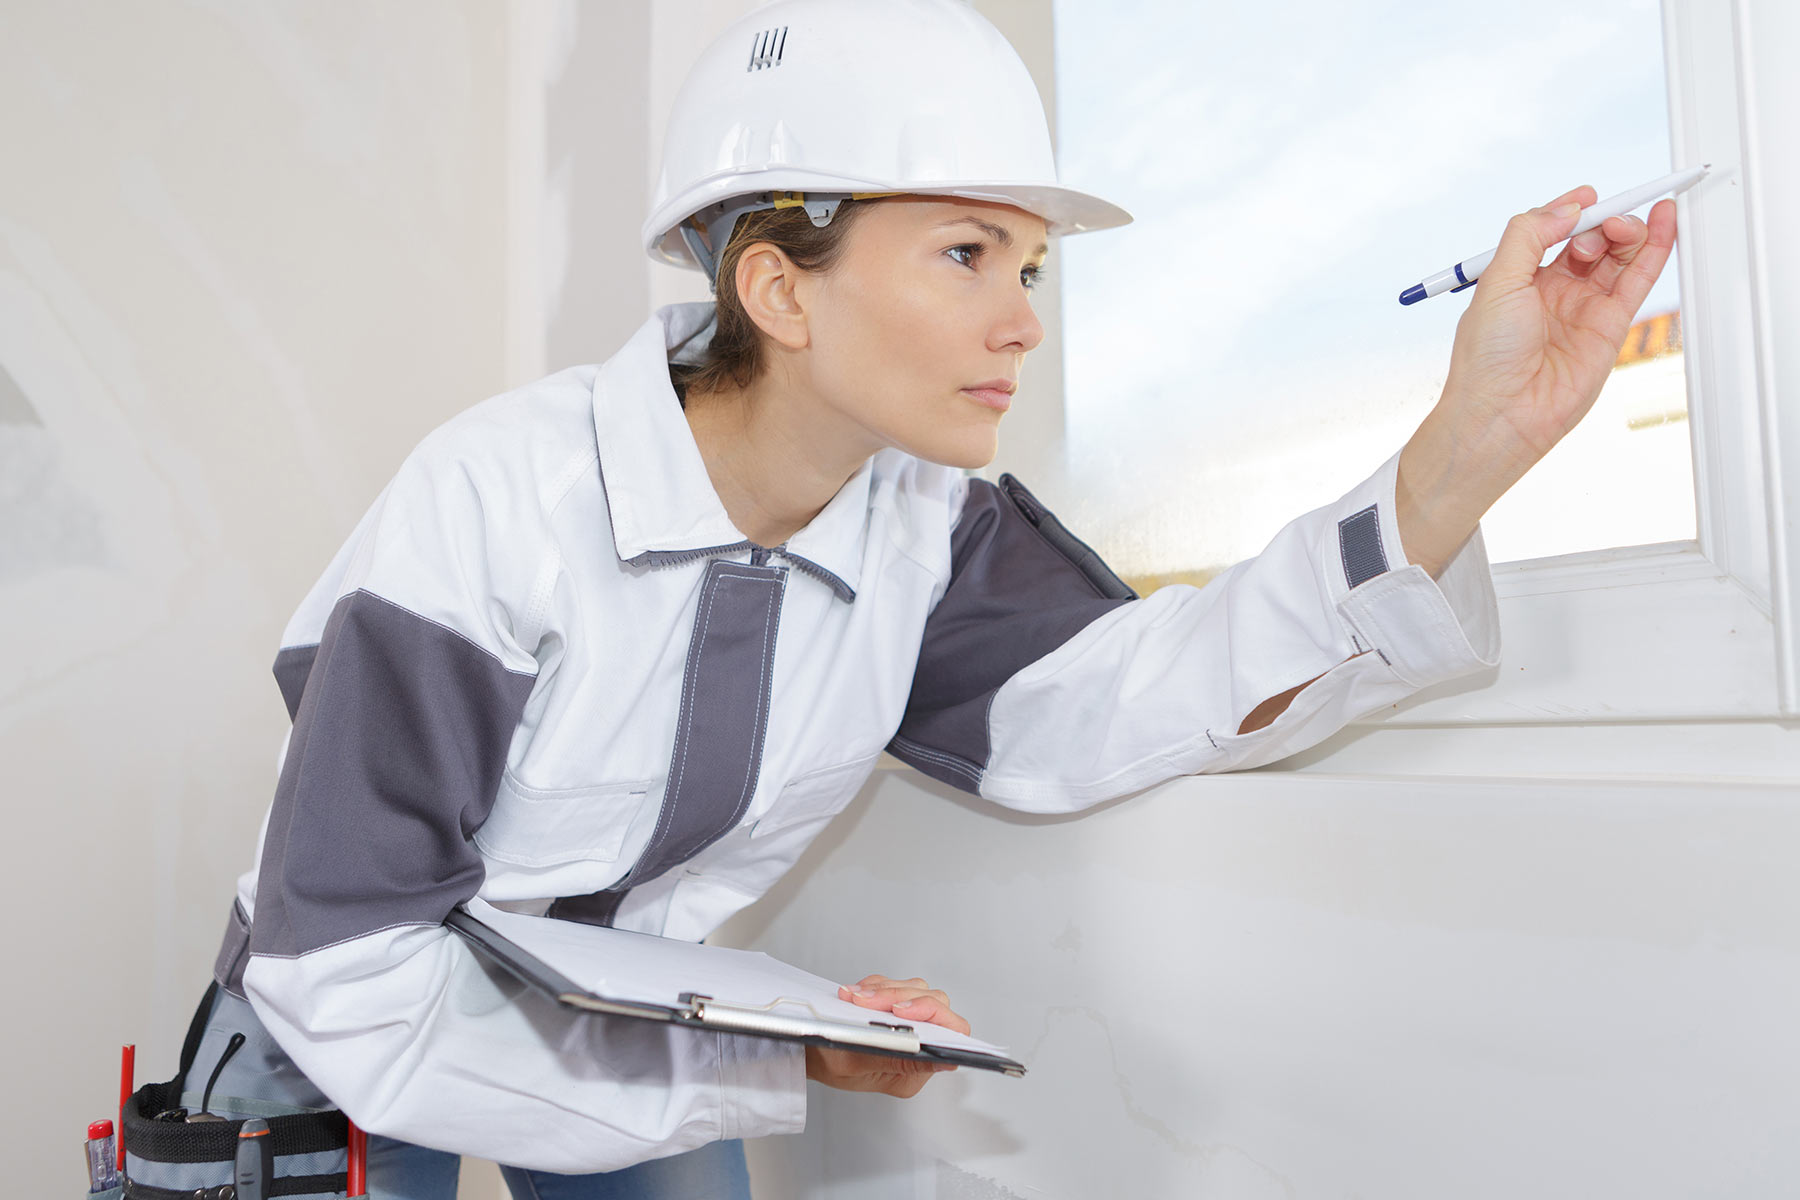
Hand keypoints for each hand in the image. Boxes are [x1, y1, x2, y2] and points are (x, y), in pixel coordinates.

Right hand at [803, 974, 969, 1097]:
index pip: (951, 1034)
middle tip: (865, 1000)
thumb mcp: (855, 1066)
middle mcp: (917, 1045)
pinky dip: (876, 984)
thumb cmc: (826, 1063)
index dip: (933, 1014)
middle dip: (898, 995)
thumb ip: (898, 1060)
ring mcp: (906, 1023)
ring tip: (855, 997)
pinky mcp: (892, 1006)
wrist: (804, 1048)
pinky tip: (855, 992)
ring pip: (915, 988)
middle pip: (933, 1003)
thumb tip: (944, 1058)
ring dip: (885, 988)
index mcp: (915, 1069)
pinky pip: (896, 983)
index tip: (900, 1010)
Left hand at [1396, 184, 1678, 575]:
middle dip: (1600, 222)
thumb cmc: (1486, 359)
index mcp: (1517, 279)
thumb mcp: (1497, 282)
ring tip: (1626, 225)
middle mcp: (1551, 292)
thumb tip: (1566, 207)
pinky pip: (1637, 280)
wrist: (1502, 414)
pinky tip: (1663, 221)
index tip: (1588, 194)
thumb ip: (1529, 236)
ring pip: (1616, 256)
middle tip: (1601, 225)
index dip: (1572, 210)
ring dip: (1626, 231)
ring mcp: (1582, 309)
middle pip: (1589, 240)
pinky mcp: (1609, 328)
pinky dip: (1654, 249)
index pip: (1552, 232)